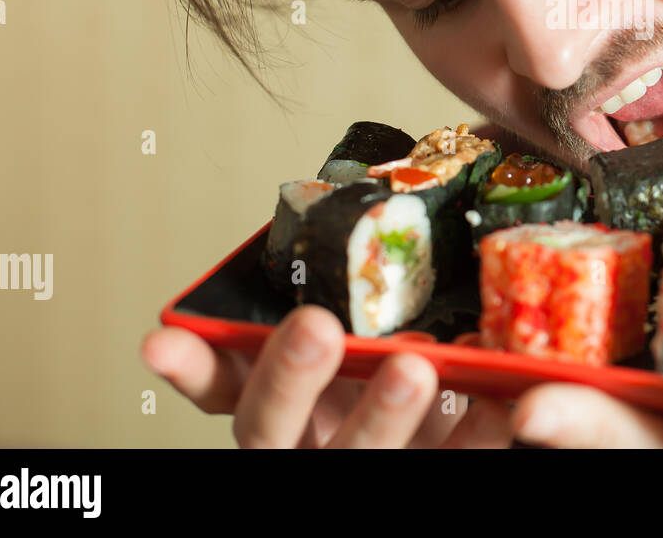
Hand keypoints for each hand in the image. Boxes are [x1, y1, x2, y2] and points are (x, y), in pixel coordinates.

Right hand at [141, 306, 513, 447]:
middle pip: (272, 427)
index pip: (222, 385)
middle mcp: (312, 440)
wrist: (477, 404)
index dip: (190, 367)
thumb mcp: (370, 310)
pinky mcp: (434, 475)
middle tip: (318, 327)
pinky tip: (500, 400)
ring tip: (416, 366)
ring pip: (355, 457)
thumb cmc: (412, 345)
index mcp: (286, 398)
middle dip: (288, 378)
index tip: (163, 338)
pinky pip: (456, 463)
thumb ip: (353, 276)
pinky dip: (478, 432)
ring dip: (380, 415)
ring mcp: (370, 462)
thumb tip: (360, 186)